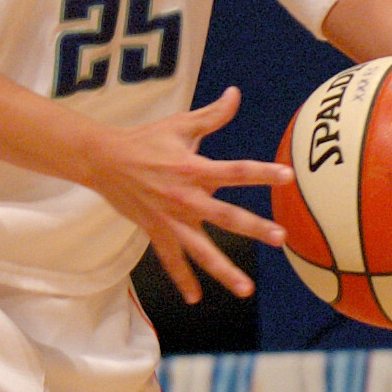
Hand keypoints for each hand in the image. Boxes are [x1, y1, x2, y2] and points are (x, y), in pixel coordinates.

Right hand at [84, 87, 290, 304]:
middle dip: (253, 227)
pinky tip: (196, 297)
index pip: (236, 171)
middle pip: (226, 215)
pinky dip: (182, 279)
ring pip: (201, 249)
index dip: (263, 173)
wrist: (103, 160)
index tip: (288, 176)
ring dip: (224, 270)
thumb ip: (212, 115)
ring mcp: (170, 218)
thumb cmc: (145, 140)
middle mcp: (185, 197)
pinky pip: (171, 260)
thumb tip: (235, 93)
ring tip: (245, 288)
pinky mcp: (156, 230)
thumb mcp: (179, 125)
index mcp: (194, 168)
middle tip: (280, 238)